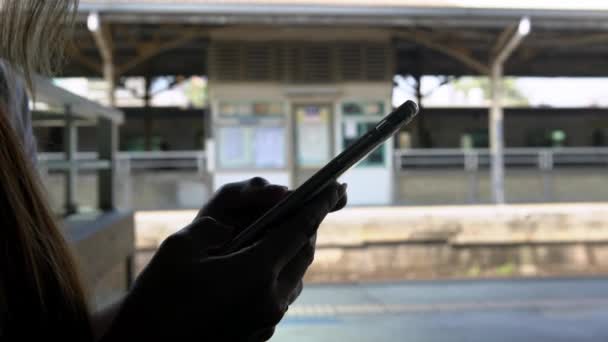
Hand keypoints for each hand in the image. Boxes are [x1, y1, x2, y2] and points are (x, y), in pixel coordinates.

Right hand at [102, 183, 346, 341]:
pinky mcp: (261, 334)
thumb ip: (214, 224)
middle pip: (303, 254)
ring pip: (296, 277)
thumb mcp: (179, 248)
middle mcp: (271, 299)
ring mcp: (268, 320)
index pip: (299, 230)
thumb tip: (233, 226)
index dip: (318, 206)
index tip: (336, 188)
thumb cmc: (157, 299)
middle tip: (301, 209)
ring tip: (278, 235)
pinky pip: (282, 296)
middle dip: (305, 228)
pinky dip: (279, 275)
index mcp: (255, 273)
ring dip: (292, 253)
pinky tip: (259, 267)